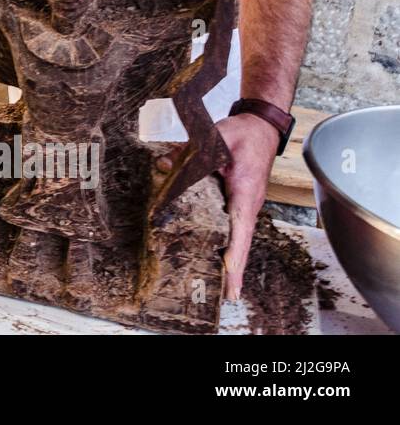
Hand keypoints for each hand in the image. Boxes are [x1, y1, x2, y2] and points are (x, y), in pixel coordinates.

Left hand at [160, 112, 279, 300]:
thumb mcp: (217, 139)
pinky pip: (232, 227)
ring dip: (231, 262)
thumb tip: (164, 164)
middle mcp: (246, 204)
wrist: (261, 129)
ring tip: (225, 289)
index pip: (240, 227)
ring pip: (237, 237)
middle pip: (240, 241)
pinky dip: (228, 246)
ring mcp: (243, 205)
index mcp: (244, 191)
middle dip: (235, 269)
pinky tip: (217, 260)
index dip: (235, 251)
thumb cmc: (242, 135)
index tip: (230, 273)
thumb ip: (190, 153)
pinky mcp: (237, 203)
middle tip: (228, 296)